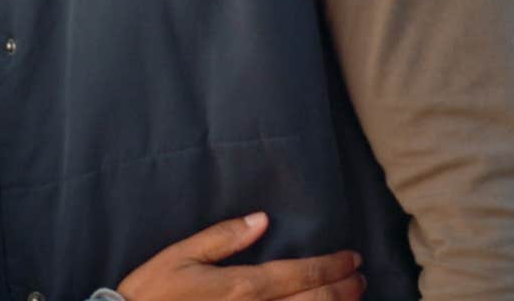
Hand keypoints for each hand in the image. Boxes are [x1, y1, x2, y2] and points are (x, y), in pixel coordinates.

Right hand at [115, 213, 364, 300]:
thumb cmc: (152, 294)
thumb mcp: (180, 256)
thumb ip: (223, 237)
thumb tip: (262, 220)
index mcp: (242, 288)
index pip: (300, 274)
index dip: (332, 267)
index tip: (352, 258)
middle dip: (344, 289)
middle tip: (360, 278)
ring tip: (352, 297)